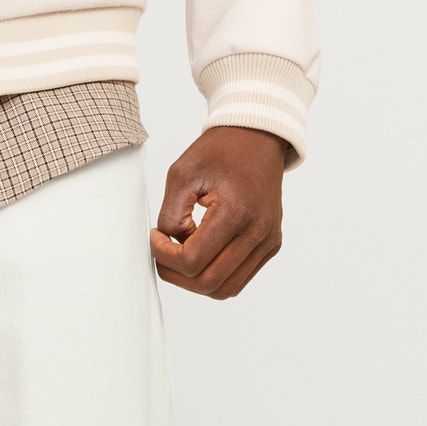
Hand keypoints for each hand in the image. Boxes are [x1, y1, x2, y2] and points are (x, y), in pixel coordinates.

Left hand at [150, 128, 287, 299]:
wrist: (258, 136)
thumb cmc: (220, 150)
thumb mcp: (181, 174)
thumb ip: (170, 216)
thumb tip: (170, 247)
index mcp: (236, 211)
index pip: (192, 261)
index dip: (164, 257)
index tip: (156, 237)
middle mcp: (258, 231)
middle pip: (207, 283)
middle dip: (176, 275)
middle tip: (163, 254)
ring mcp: (267, 241)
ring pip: (224, 289)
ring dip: (195, 281)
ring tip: (183, 254)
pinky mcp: (270, 245)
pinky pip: (238, 279)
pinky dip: (215, 276)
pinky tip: (204, 252)